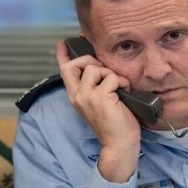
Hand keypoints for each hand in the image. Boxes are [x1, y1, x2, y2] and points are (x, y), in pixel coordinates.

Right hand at [56, 41, 140, 182]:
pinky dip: (122, 82)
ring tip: (118, 86)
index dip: (63, 55)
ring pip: (94, 68)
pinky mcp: (100, 98)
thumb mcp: (98, 103)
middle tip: (106, 71)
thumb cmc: (113, 124)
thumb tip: (100, 69)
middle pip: (74, 65)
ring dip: (110, 73)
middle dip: (91, 60)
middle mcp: (77, 96)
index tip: (62, 44)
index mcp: (75, 96)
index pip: (64, 71)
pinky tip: (125, 92)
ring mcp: (87, 96)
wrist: (119, 144)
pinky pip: (111, 77)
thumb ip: (94, 87)